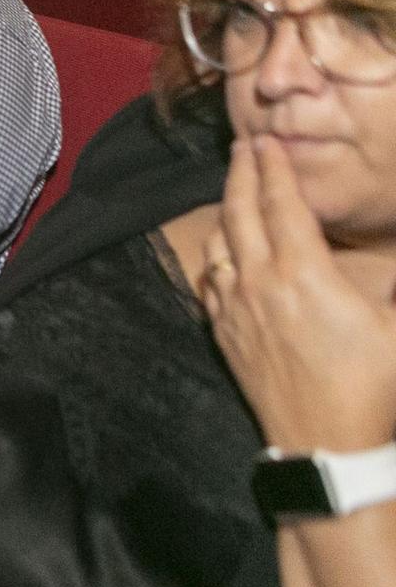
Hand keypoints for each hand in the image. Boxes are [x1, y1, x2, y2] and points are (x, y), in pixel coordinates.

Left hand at [202, 136, 395, 452]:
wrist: (326, 445)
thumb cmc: (372, 387)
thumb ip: (395, 277)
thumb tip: (394, 251)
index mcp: (304, 273)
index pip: (282, 205)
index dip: (273, 169)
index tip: (266, 141)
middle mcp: (259, 283)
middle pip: (240, 214)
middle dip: (241, 175)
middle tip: (243, 147)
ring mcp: (235, 310)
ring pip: (218, 245)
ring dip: (224, 211)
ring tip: (233, 191)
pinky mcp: (224, 335)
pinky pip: (209, 282)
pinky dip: (214, 255)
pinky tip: (221, 253)